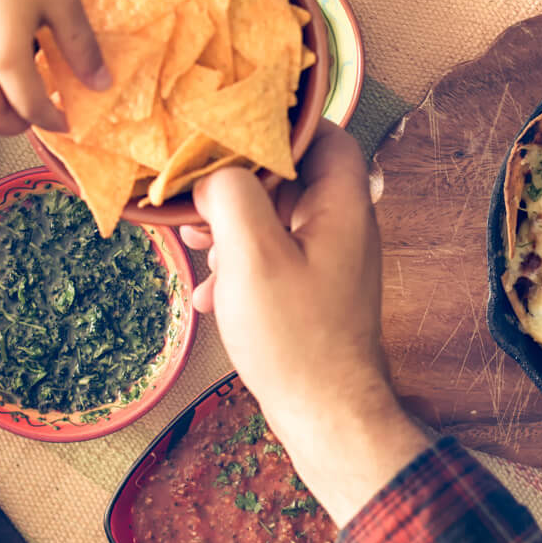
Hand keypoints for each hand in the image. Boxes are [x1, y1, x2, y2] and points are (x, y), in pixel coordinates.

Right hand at [181, 123, 429, 523]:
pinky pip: (275, 258)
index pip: (324, 133)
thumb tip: (214, 172)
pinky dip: (241, 266)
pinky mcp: (316, 293)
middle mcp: (345, 227)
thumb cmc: (296, 340)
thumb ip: (233, 196)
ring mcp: (332, 261)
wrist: (328, 418)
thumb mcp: (251, 257)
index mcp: (342, 205)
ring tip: (196, 245)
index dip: (277, 124)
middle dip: (238, 183)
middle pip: (291, 175)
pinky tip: (212, 295)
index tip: (229, 130)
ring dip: (233, 227)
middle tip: (197, 197)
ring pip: (277, 219)